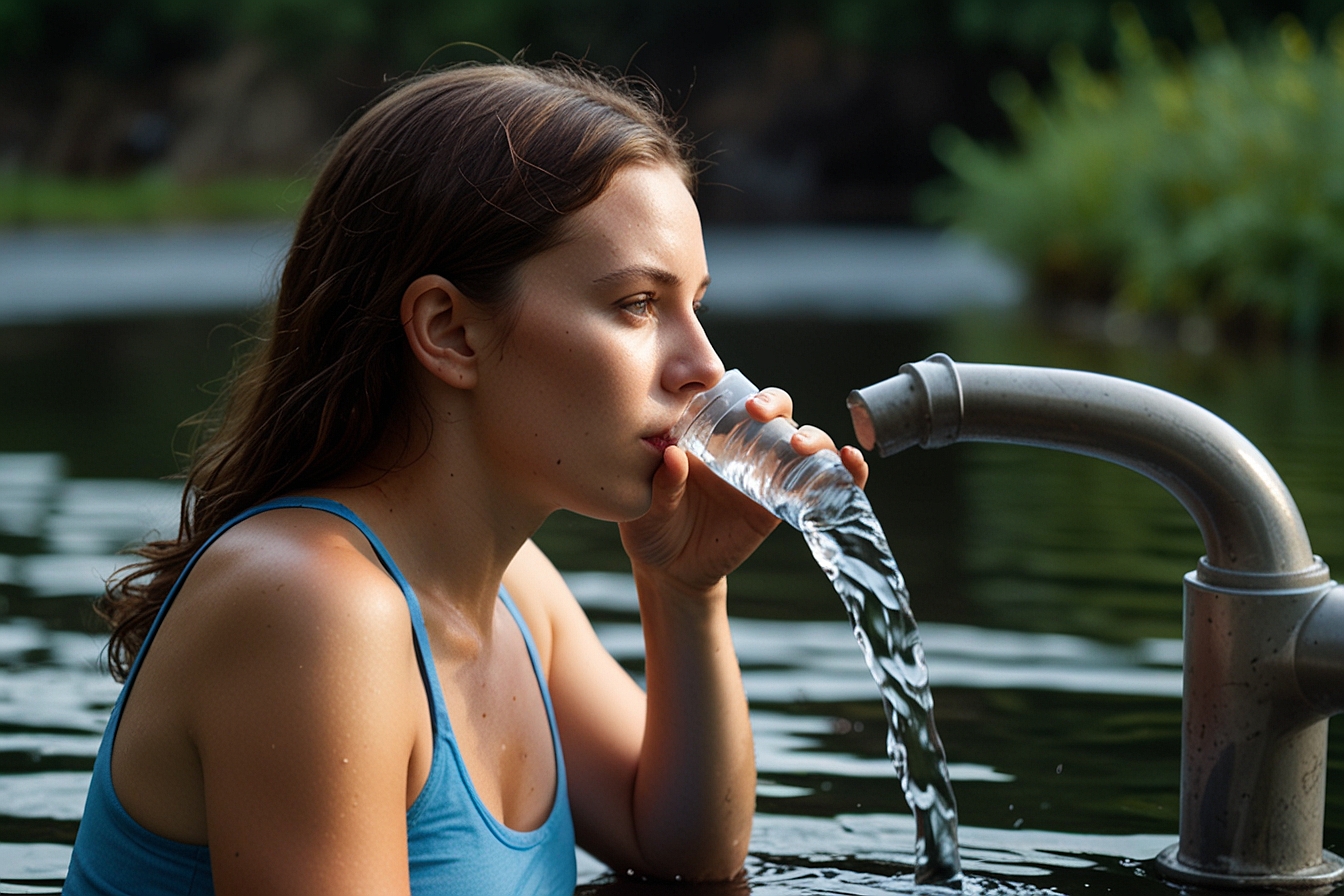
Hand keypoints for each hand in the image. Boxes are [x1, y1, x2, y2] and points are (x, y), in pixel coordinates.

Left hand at [619, 387, 867, 594]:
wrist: (672, 572)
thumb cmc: (653, 529)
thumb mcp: (648, 508)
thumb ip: (662, 483)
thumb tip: (673, 455)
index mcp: (709, 437)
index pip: (733, 399)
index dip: (741, 388)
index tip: (737, 398)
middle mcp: (743, 448)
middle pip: (774, 411)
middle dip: (775, 403)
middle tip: (758, 414)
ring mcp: (768, 475)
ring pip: (803, 442)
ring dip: (813, 436)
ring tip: (800, 446)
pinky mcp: (785, 505)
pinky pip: (822, 483)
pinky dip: (845, 471)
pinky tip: (852, 463)